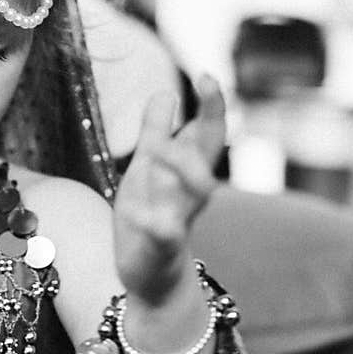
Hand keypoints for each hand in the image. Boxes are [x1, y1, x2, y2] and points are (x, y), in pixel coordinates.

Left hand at [113, 75, 225, 305]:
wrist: (152, 279)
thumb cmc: (150, 219)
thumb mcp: (147, 170)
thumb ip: (156, 133)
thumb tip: (165, 91)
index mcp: (188, 173)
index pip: (208, 135)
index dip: (212, 106)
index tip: (205, 74)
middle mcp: (190, 195)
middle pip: (211, 154)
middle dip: (212, 122)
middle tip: (202, 87)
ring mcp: (178, 222)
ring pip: (194, 193)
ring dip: (183, 166)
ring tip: (159, 148)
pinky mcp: (160, 250)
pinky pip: (163, 235)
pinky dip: (154, 223)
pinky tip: (140, 211)